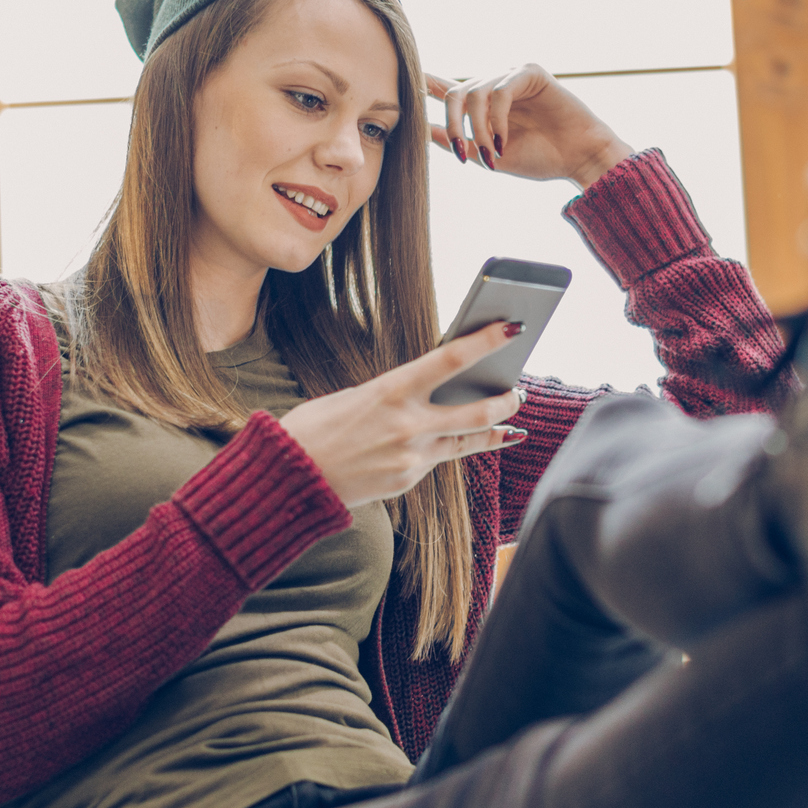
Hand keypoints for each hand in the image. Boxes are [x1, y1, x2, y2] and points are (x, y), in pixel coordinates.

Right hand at [279, 321, 528, 506]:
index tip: (512, 326)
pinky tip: (459, 441)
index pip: (451, 359)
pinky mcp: (407, 480)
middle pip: (478, 410)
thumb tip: (432, 390)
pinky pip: (438, 459)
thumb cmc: (315, 428)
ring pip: (468, 441)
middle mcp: (407, 425)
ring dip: (495, 428)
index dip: (488, 341)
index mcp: (390, 390)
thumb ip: (396, 393)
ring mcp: (411, 457)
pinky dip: (448, 447)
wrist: (289, 479)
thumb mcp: (355, 397)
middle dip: (507, 399)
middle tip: (519, 391)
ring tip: (510, 419)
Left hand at [427, 65, 632, 189]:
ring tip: (493, 153)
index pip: (446, 89)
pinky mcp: (529, 72)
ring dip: (479, 127)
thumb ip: (459, 141)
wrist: (578, 159)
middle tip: (462, 152)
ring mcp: (511, 76)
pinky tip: (505, 139)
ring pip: (475, 92)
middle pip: (454, 92)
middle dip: (454, 125)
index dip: (424, 85)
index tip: (402, 82)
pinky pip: (500, 91)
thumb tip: (425, 131)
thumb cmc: (539, 158)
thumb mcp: (489, 156)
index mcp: (483, 105)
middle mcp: (494, 85)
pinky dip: (497, 119)